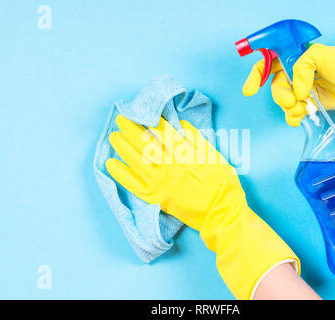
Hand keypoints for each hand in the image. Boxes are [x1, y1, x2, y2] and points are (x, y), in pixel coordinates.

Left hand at [106, 115, 298, 298]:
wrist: (221, 214)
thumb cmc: (223, 185)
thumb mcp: (217, 157)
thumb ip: (198, 141)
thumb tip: (181, 125)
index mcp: (186, 155)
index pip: (164, 133)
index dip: (151, 121)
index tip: (142, 112)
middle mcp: (170, 167)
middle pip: (145, 144)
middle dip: (131, 129)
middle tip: (120, 118)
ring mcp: (161, 184)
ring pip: (136, 161)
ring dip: (123, 147)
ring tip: (113, 136)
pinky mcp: (157, 198)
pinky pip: (134, 185)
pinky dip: (121, 174)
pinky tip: (111, 164)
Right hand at [242, 43, 334, 138]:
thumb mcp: (323, 55)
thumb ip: (301, 66)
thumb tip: (296, 90)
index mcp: (297, 55)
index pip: (270, 60)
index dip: (257, 74)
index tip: (250, 89)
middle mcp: (297, 71)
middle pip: (274, 83)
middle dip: (279, 95)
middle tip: (292, 101)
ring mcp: (302, 88)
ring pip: (283, 99)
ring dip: (286, 107)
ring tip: (298, 111)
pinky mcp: (309, 103)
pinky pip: (292, 111)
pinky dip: (292, 116)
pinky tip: (296, 119)